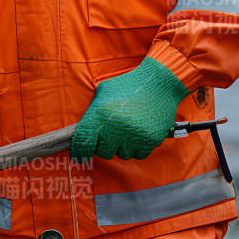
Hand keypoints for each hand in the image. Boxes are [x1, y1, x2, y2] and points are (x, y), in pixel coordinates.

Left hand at [71, 57, 188, 160]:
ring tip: (127, 130)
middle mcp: (116, 127)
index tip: (79, 155)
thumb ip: (92, 114)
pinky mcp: (151, 139)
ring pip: (122, 155)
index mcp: (100, 114)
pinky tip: (138, 134)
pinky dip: (137, 148)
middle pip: (103, 153)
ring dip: (122, 146)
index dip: (80, 151)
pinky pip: (139, 154)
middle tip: (110, 134)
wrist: (159, 83)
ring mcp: (135, 135)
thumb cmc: (126, 86)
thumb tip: (82, 134)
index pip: (84, 143)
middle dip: (104, 146)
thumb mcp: (103, 93)